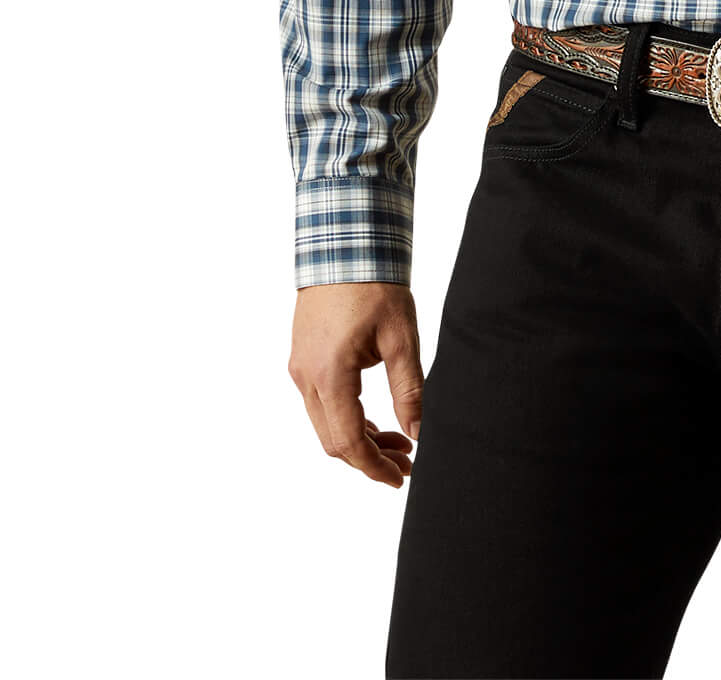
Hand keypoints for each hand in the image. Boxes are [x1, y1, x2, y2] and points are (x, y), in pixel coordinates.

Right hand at [288, 281, 426, 488]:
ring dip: (360, 439)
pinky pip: (321, 403)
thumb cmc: (375, 285)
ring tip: (400, 442)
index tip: (401, 478)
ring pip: (325, 424)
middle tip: (408, 462)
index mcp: (330, 374)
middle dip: (370, 458)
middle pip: (333, 440)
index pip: (349, 441)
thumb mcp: (401, 338)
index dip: (375, 467)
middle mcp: (306, 376)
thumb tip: (420, 432)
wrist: (345, 242)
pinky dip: (346, 418)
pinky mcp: (303, 358)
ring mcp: (300, 367)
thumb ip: (409, 389)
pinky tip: (376, 420)